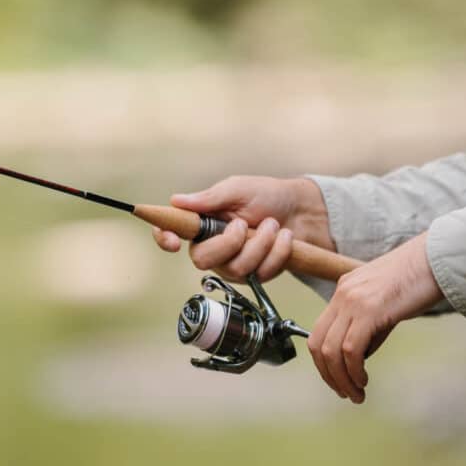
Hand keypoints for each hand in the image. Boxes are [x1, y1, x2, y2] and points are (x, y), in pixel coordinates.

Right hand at [151, 176, 332, 281]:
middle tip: (244, 223)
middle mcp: (212, 247)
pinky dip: (278, 251)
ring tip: (273, 224)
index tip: (174, 241)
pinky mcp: (255, 276)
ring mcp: (233, 265)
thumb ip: (209, 198)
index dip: (165, 239)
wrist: (301, 211)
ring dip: (261, 243)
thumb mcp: (237, 189)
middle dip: (229, 242)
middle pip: (202, 260)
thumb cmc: (266, 195)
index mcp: (201, 223)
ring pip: (237, 268)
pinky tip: (284, 237)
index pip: (171, 234)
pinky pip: (261, 273)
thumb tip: (176, 200)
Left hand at [308, 233, 442, 403]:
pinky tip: (364, 380)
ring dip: (341, 378)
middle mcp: (342, 294)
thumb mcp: (385, 303)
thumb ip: (368, 327)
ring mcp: (353, 300)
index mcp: (344, 290)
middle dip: (329, 375)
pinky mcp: (369, 309)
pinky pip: (350, 349)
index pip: (318, 332)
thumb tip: (358, 359)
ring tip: (357, 393)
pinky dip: (354, 370)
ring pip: (331, 350)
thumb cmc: (420, 281)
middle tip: (345, 393)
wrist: (439, 257)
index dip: (323, 363)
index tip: (337, 380)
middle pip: (318, 344)